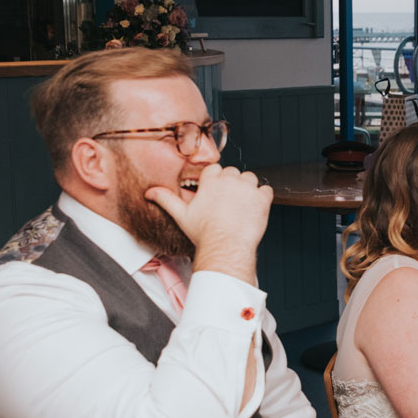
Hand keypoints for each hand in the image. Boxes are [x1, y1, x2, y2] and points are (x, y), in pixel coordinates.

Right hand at [147, 164, 271, 278]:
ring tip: (240, 207)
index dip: (216, 182)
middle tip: (228, 204)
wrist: (226, 247)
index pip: (216, 169)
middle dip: (232, 185)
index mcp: (211, 180)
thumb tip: (150, 192)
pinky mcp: (262, 198)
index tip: (216, 195)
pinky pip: (266, 190)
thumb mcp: (181, 215)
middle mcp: (230, 179)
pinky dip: (262, 198)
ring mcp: (247, 187)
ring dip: (248, 189)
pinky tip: (253, 210)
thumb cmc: (204, 233)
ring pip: (250, 179)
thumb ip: (167, 199)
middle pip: (233, 173)